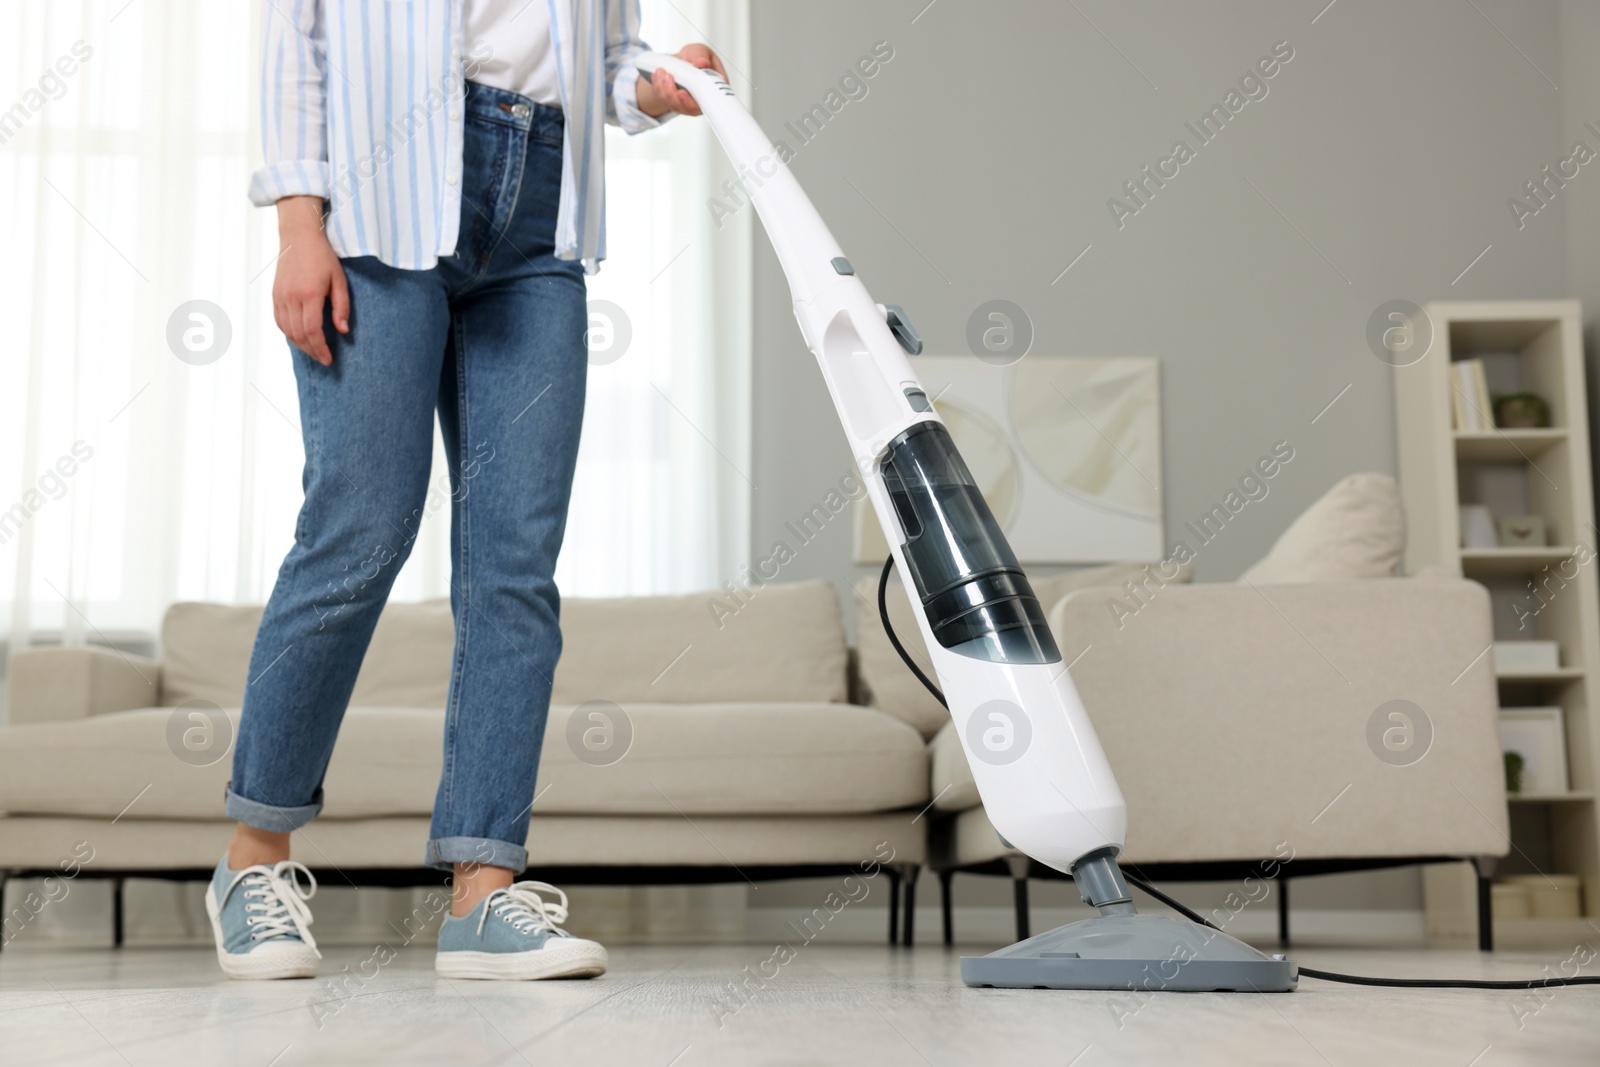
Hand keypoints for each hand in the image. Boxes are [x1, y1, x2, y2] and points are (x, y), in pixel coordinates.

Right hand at [271, 196, 348, 365]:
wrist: (299, 237)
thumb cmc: (323, 257)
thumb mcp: (339, 280)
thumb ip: (341, 306)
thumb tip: (343, 330)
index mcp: (309, 294)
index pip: (311, 330)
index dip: (320, 348)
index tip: (329, 358)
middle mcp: (291, 297)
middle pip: (298, 334)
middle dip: (311, 350)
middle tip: (324, 359)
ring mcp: (280, 296)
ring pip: (287, 330)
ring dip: (300, 345)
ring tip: (314, 351)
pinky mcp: (275, 294)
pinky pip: (279, 321)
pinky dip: (289, 333)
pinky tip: (300, 337)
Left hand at [636, 44, 726, 117]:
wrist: (681, 63)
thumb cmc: (694, 58)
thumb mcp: (699, 50)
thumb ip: (701, 55)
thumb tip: (702, 63)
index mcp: (715, 87)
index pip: (710, 100)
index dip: (696, 100)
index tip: (682, 93)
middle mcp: (703, 100)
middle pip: (690, 107)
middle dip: (675, 94)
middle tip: (668, 77)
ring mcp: (689, 104)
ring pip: (676, 105)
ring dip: (665, 90)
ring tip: (661, 72)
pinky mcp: (677, 104)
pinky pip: (666, 101)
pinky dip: (659, 88)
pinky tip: (657, 76)